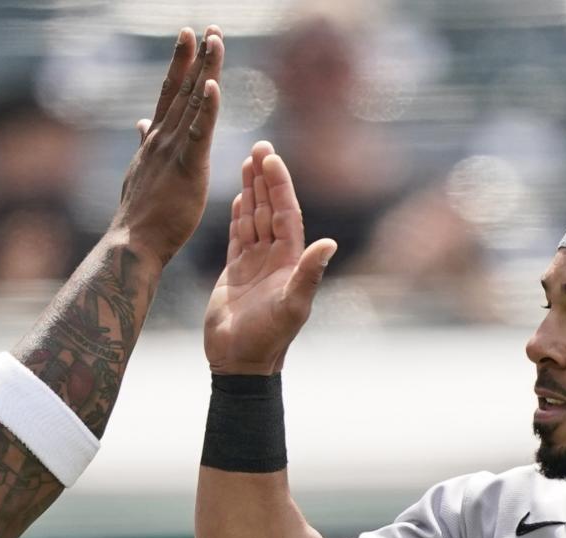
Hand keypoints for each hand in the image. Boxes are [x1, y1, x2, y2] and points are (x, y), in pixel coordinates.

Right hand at [111, 26, 223, 266]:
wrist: (132, 245)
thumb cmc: (139, 219)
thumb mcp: (138, 174)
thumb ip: (143, 146)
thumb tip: (140, 123)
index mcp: (155, 142)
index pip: (170, 96)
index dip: (181, 65)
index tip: (189, 37)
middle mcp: (162, 139)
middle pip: (182, 90)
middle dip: (195, 56)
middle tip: (206, 27)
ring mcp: (172, 152)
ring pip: (192, 103)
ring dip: (205, 69)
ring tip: (215, 39)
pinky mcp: (187, 169)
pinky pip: (199, 134)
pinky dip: (207, 108)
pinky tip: (213, 84)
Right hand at [204, 141, 337, 375]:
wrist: (240, 363)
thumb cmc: (268, 339)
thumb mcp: (292, 306)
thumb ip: (309, 274)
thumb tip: (330, 243)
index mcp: (290, 261)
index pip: (286, 214)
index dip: (279, 185)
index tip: (270, 158)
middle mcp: (275, 259)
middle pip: (271, 209)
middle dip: (265, 178)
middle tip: (259, 146)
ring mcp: (255, 265)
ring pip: (254, 218)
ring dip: (251, 191)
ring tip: (247, 161)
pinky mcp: (235, 273)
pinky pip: (238, 237)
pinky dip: (239, 216)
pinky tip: (238, 197)